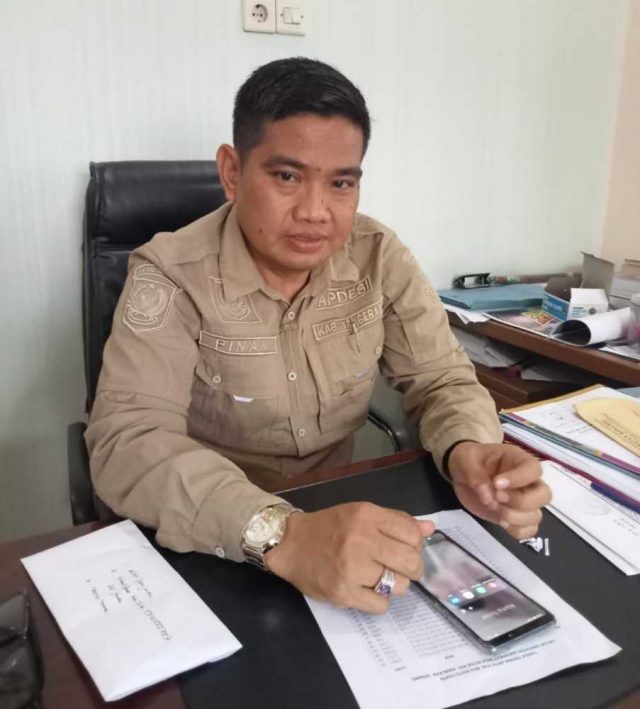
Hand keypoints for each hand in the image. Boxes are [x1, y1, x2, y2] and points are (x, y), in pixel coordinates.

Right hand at [265, 502, 433, 613]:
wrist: (290, 543)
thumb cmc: (330, 527)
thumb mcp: (361, 514)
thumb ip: (396, 521)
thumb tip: (430, 529)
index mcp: (367, 515)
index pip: (413, 534)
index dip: (415, 545)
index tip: (404, 548)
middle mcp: (361, 540)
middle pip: (411, 562)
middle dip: (411, 569)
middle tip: (397, 568)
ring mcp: (352, 568)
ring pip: (400, 587)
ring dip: (394, 586)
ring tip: (377, 578)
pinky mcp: (343, 593)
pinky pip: (381, 606)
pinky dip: (378, 602)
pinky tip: (365, 590)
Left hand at [448, 442, 550, 539]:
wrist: (461, 475)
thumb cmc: (468, 460)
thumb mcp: (465, 459)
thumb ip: (475, 474)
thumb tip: (488, 496)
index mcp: (517, 460)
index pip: (534, 469)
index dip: (520, 478)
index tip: (497, 484)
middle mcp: (527, 481)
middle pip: (544, 495)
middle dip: (521, 501)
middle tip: (497, 497)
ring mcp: (522, 500)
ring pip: (537, 515)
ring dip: (516, 517)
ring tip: (494, 508)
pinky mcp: (515, 516)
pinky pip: (529, 530)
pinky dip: (517, 531)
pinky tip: (501, 522)